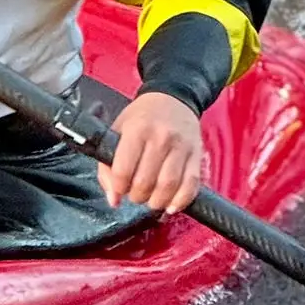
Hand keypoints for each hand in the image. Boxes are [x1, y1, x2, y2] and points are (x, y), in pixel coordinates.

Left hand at [98, 91, 202, 213]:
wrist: (173, 98)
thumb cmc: (141, 117)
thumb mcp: (117, 130)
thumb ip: (108, 165)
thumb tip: (114, 198)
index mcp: (136, 129)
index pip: (124, 169)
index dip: (118, 187)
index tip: (118, 191)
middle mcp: (160, 137)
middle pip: (146, 182)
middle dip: (137, 196)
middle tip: (135, 195)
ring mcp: (180, 146)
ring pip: (168, 186)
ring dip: (157, 202)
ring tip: (151, 200)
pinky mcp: (196, 155)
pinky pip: (191, 185)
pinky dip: (181, 201)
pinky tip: (171, 205)